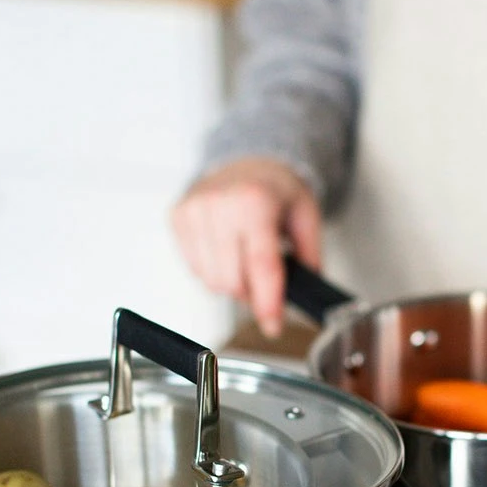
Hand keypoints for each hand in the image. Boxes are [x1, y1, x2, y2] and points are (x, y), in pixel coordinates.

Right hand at [171, 157, 321, 337]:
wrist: (247, 160)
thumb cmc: (275, 189)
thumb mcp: (306, 217)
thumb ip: (309, 258)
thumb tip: (305, 295)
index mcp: (255, 202)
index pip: (260, 266)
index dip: (268, 303)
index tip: (273, 326)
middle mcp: (219, 205)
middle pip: (233, 281)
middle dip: (252, 292)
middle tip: (265, 280)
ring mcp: (193, 211)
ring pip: (210, 280)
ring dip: (232, 283)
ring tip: (244, 259)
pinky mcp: (177, 217)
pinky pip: (194, 269)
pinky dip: (213, 270)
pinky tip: (225, 250)